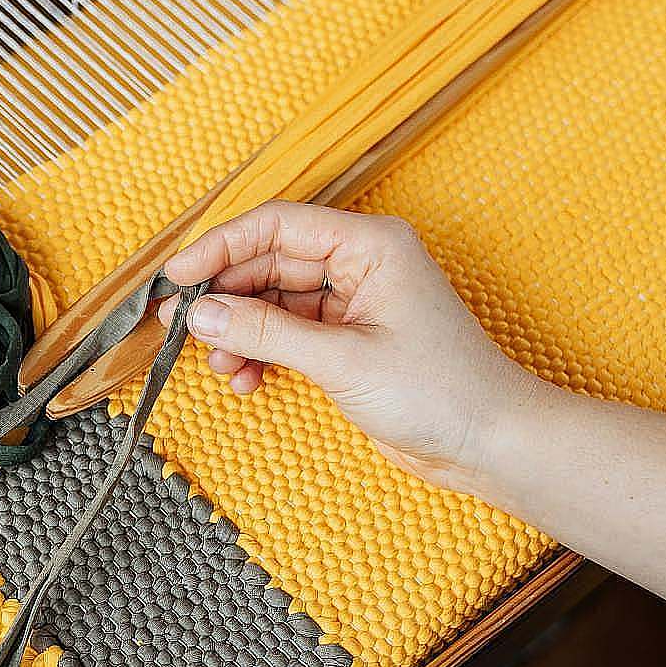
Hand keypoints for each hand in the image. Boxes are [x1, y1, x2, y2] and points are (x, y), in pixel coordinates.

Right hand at [157, 200, 560, 494]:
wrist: (488, 441)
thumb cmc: (440, 391)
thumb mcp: (342, 360)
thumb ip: (267, 332)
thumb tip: (201, 313)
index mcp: (370, 245)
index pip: (278, 225)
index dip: (221, 246)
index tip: (177, 275)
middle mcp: (359, 264)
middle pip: (269, 262)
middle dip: (223, 295)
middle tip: (179, 326)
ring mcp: (352, 303)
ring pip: (272, 301)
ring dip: (239, 331)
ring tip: (219, 365)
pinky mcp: (348, 340)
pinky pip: (287, 334)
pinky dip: (261, 354)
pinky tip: (246, 381)